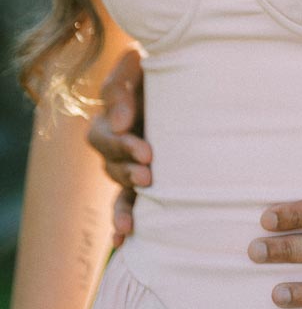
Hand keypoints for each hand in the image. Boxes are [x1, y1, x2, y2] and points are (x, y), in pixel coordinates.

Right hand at [86, 48, 151, 246]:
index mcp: (112, 117)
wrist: (190, 75)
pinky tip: (124, 242)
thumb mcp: (136, 67)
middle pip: (110, 165)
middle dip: (128, 172)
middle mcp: (117, 144)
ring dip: (125, 205)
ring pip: (119, 188)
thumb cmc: (164, 68)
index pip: (104, 136)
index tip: (146, 151)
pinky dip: (122, 223)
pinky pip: (128, 204)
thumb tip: (120, 123)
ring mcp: (130, 164)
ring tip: (134, 221)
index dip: (122, 146)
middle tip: (149, 175)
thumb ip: (121, 86)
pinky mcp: (145, 179)